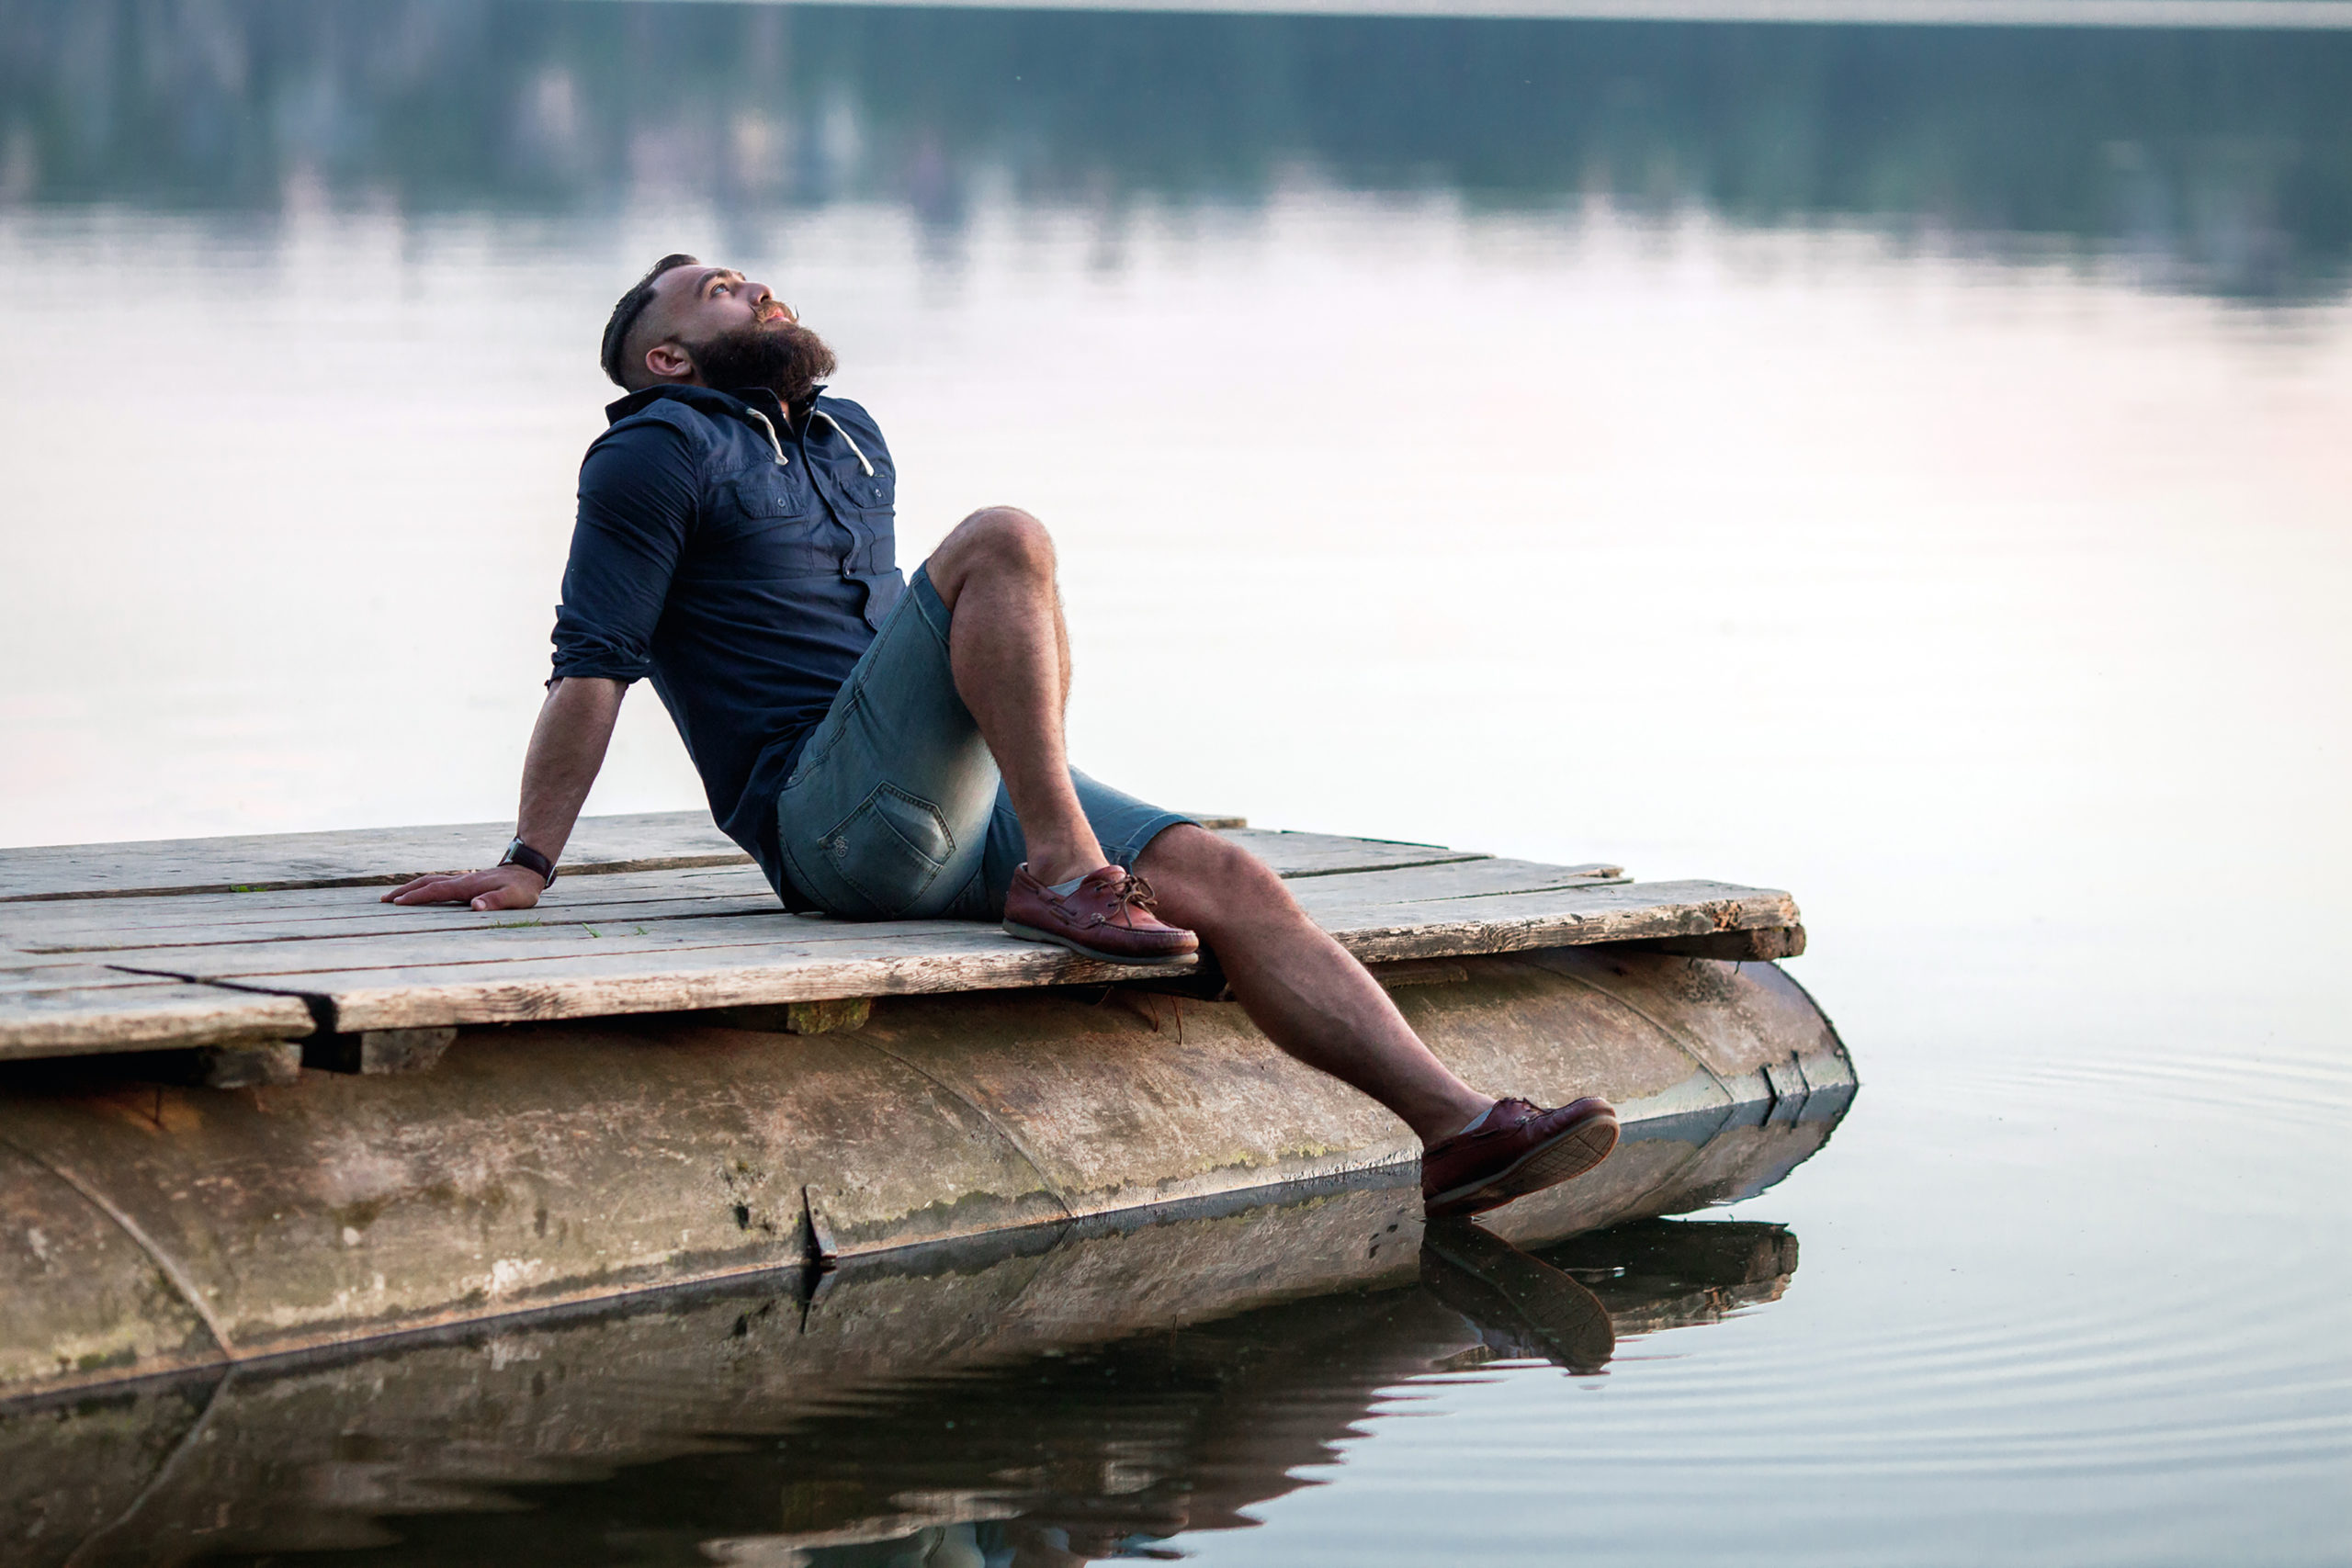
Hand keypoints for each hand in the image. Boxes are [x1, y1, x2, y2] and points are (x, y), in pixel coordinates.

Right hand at [381, 865, 545, 910]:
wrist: (527, 871)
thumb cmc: (522, 888)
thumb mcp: (514, 897)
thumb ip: (496, 901)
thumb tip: (475, 906)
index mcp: (468, 886)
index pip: (437, 891)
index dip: (418, 897)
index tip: (398, 903)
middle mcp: (461, 880)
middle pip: (427, 883)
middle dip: (405, 891)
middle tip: (384, 900)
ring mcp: (461, 879)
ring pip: (430, 881)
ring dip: (411, 887)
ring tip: (393, 896)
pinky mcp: (464, 881)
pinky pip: (438, 882)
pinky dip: (423, 886)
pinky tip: (418, 892)